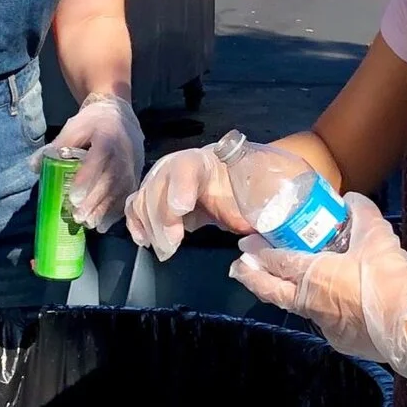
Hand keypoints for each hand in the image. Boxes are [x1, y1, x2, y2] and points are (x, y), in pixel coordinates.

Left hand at [50, 92, 142, 229]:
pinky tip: (103, 224)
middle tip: (78, 217)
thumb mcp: (73, 128)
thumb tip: (34, 166)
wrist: (121, 116)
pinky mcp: (135, 179)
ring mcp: (132, 169)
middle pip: (110, 182)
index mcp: (106, 139)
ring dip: (105, 211)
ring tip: (89, 224)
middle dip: (94, 202)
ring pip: (120, 193)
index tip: (73, 197)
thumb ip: (56, 147)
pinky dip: (116, 213)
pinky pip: (127, 198)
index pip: (98, 161)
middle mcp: (123, 156)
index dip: (86, 180)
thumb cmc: (93, 123)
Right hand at [124, 132, 271, 260]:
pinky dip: (137, 223)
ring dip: (149, 224)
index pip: (187, 166)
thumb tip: (266, 223)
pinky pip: (138, 206)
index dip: (180, 186)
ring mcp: (167, 180)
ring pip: (145, 196)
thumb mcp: (268, 190)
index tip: (182, 210)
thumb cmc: (261, 189)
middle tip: (171, 245)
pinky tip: (145, 240)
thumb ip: (265, 200)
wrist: (250, 186)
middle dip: (162, 216)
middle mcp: (183, 165)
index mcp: (212, 159)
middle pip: (159, 184)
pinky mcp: (159, 198)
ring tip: (165, 248)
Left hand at [229, 194, 406, 379]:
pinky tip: (321, 301)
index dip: (258, 252)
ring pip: (294, 306)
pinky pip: (320, 319)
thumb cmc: (387, 279)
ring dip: (282, 293)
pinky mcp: (338, 339)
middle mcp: (309, 302)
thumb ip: (361, 213)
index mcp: (313, 275)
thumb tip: (351, 199)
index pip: (276, 262)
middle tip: (238, 267)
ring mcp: (322, 324)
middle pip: (270, 290)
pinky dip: (314, 307)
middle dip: (251, 277)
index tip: (245, 244)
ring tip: (278, 282)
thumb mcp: (377, 236)